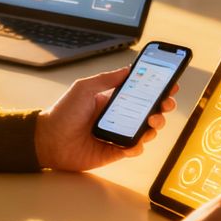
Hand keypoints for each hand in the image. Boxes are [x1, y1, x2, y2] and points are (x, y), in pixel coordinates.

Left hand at [35, 67, 176, 171]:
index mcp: (112, 100)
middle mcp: (118, 117)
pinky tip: (133, 143)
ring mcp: (117, 135)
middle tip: (164, 105)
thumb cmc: (63, 112)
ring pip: (145, 131)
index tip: (171, 85)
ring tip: (151, 122)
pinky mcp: (114, 152)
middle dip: (162, 108)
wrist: (48, 140)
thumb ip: (107, 79)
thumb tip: (129, 69)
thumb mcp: (84, 89)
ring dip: (154, 127)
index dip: (157, 90)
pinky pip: (133, 149)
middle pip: (149, 112)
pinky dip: (137, 146)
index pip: (140, 93)